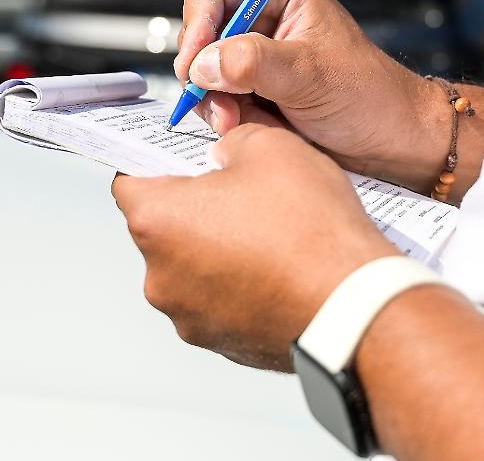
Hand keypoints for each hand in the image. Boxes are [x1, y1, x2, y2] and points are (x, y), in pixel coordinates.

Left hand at [111, 124, 397, 370]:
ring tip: (271, 234)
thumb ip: (231, 140)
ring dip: (220, 249)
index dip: (158, 161)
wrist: (354, 306)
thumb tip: (225, 153)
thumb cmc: (311, 231)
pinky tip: (281, 268)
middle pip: (163, 227)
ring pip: (193, 267)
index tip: (183, 157)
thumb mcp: (270, 145)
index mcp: (157, 221)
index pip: (129, 179)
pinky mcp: (222, 343)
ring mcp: (190, 316)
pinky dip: (242, 285)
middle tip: (243, 192)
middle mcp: (161, 276)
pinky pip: (221, 302)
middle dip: (197, 207)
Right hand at [175, 0, 454, 193]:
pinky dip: (230, 118)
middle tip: (224, 107)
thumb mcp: (310, 75)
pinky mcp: (253, 89)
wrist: (392, 142)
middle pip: (199, 33)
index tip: (197, 64)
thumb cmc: (370, 96)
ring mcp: (255, 56)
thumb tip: (204, 63)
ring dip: (217, 102)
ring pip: (203, 72)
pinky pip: (216, 100)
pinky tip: (258, 127)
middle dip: (207, 74)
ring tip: (245, 122)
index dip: (197, 24)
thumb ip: (252, 63)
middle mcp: (263, 18)